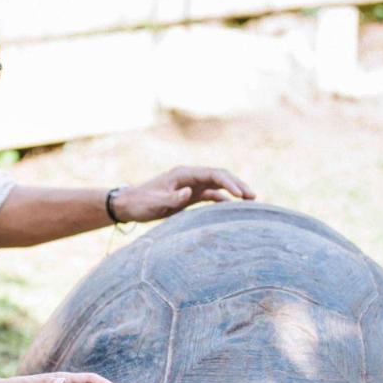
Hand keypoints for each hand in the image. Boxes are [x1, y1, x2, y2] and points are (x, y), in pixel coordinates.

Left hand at [113, 166, 255, 222]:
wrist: (129, 205)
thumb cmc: (141, 203)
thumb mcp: (155, 203)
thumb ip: (171, 198)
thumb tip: (188, 193)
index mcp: (184, 174)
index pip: (213, 174)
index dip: (229, 183)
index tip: (241, 195)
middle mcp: (190, 177)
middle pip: (220, 177)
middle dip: (238, 184)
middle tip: (254, 197)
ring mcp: (191, 186)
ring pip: (218, 185)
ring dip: (234, 191)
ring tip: (250, 201)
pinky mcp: (189, 196)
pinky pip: (211, 195)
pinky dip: (223, 200)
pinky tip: (233, 208)